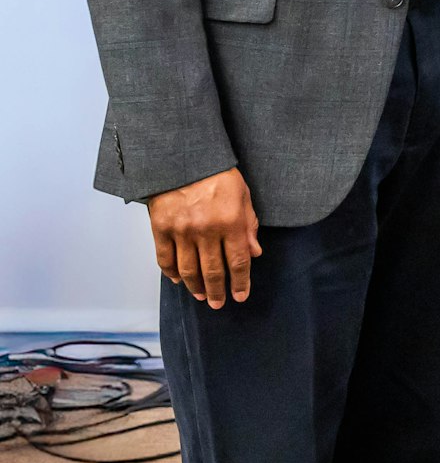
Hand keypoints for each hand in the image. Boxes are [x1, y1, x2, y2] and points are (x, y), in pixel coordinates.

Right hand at [148, 168, 261, 308]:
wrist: (183, 158)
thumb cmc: (217, 174)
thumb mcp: (243, 195)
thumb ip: (249, 225)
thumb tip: (255, 253)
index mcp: (231, 222)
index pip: (238, 261)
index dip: (240, 282)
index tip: (241, 295)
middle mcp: (206, 230)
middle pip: (213, 271)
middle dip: (218, 291)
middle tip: (218, 303)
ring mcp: (181, 231)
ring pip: (188, 269)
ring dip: (195, 286)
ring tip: (201, 296)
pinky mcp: (161, 228)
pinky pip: (165, 258)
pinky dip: (171, 272)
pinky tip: (178, 280)